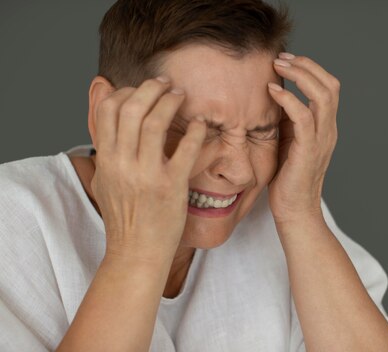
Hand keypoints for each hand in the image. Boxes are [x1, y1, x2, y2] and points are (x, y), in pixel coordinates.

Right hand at [90, 77, 206, 261]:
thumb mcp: (105, 180)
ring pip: (155, 123)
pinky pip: (186, 150)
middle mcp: (122, 164)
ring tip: (181, 95)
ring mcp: (146, 175)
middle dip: (150, 89)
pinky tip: (200, 123)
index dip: (125, 91)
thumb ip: (105, 147)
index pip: (107, 110)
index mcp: (106, 160)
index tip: (140, 90)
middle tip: (165, 84)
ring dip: (170, 102)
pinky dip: (195, 131)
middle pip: (131, 109)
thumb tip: (105, 120)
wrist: (136, 253)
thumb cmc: (124, 217)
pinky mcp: (171, 187)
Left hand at [267, 53, 339, 223]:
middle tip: (282, 58)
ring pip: (322, 96)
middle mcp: (329, 130)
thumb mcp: (289, 141)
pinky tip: (273, 91)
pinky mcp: (308, 150)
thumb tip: (273, 94)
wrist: (295, 211)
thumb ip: (288, 119)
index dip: (311, 68)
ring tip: (278, 66)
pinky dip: (289, 99)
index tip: (287, 60)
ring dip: (300, 75)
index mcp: (326, 127)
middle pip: (331, 85)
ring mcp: (321, 140)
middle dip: (307, 65)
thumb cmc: (287, 178)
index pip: (329, 87)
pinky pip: (304, 117)